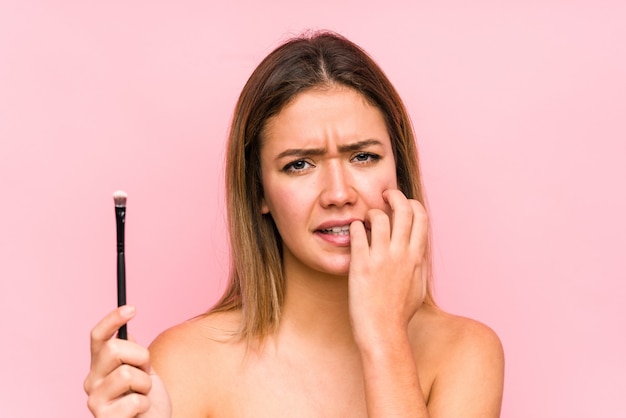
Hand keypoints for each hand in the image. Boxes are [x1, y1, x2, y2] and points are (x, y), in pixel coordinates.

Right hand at [84, 306, 170, 416]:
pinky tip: (140, 411)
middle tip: (146, 371)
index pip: (97, 337)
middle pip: (114, 349)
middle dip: (140, 356)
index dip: (111, 320)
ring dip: (145, 384)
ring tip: (143, 394)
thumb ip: (131, 352)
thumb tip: (125, 329)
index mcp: (100, 365)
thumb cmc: (146, 397)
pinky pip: (135, 401)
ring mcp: (94, 401)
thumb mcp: (142, 369)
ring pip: (126, 374)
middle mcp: (91, 381)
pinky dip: (145, 404)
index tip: (132, 308)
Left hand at [348, 189, 428, 345]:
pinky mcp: (362, 265)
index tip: (401, 203)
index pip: (421, 217)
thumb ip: (417, 264)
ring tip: (364, 219)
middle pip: (404, 209)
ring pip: (379, 217)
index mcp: (416, 257)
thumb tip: (417, 251)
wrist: (383, 332)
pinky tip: (353, 232)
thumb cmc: (399, 314)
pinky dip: (355, 227)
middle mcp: (402, 254)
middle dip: (393, 196)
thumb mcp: (418, 286)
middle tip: (383, 197)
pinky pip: (357, 233)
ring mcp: (382, 258)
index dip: (411, 204)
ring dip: (370, 212)